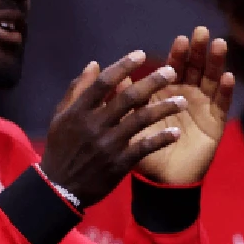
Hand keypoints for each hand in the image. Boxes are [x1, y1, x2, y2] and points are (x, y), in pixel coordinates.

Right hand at [40, 51, 186, 206]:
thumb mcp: (61, 117)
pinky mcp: (119, 163)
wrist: (60, 188)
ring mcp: (107, 144)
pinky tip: (176, 132)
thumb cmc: (62, 148)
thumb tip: (94, 64)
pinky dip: (161, 139)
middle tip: (172, 72)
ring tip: (182, 101)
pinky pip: (144, 147)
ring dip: (163, 109)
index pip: (103, 82)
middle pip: (127, 97)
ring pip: (140, 120)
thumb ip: (78, 90)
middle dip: (152, 82)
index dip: (123, 66)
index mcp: (78, 110)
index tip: (141, 54)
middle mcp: (94, 124)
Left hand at [135, 27, 235, 184]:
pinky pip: (221, 104)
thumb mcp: (129, 124)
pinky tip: (228, 77)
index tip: (180, 40)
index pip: (174, 67)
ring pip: (211, 80)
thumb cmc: (142, 151)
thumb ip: (124, 100)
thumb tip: (115, 75)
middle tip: (202, 32)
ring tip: (219, 45)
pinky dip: (225, 91)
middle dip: (199, 50)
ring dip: (216, 63)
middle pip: (195, 68)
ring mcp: (203, 108)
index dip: (178, 54)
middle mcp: (186, 96)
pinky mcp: (215, 124)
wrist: (160, 180)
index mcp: (166, 93)